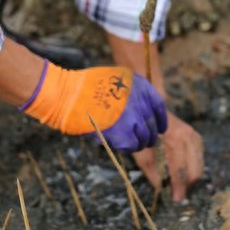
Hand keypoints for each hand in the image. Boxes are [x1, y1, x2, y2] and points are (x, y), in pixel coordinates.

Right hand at [22, 60, 167, 152]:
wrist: (69, 95)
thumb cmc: (83, 88)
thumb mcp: (112, 81)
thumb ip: (127, 96)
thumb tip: (137, 118)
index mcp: (140, 85)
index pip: (159, 106)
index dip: (160, 120)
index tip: (160, 129)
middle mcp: (141, 100)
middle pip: (152, 125)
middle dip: (148, 136)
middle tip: (144, 142)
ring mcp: (134, 117)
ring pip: (143, 138)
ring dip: (136, 144)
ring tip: (125, 143)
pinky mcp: (124, 134)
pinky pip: (130, 146)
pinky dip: (125, 148)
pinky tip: (115, 143)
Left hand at [132, 112, 203, 201]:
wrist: (148, 107)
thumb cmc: (142, 128)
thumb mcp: (140, 148)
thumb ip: (150, 168)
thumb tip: (160, 187)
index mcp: (174, 138)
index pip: (180, 169)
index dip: (179, 186)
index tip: (176, 199)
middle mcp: (189, 136)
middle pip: (195, 171)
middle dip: (186, 185)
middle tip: (174, 193)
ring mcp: (194, 136)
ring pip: (199, 167)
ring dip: (189, 178)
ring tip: (175, 181)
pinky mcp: (196, 138)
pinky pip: (199, 160)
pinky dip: (191, 169)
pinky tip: (180, 170)